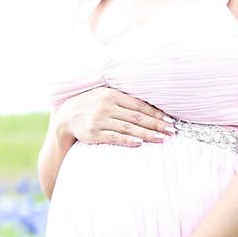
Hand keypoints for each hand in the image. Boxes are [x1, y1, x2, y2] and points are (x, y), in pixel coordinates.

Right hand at [54, 88, 174, 146]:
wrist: (66, 116)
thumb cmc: (91, 105)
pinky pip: (114, 137)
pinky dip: (128, 140)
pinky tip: (140, 143)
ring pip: (128, 127)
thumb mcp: (105, 96)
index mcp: (111, 94)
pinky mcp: (93, 134)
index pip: (138, 105)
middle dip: (156, 124)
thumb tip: (150, 106)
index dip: (155, 113)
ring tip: (161, 138)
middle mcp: (106, 106)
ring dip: (147, 134)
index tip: (169, 120)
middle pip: (136, 116)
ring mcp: (99, 120)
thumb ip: (124, 99)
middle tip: (172, 130)